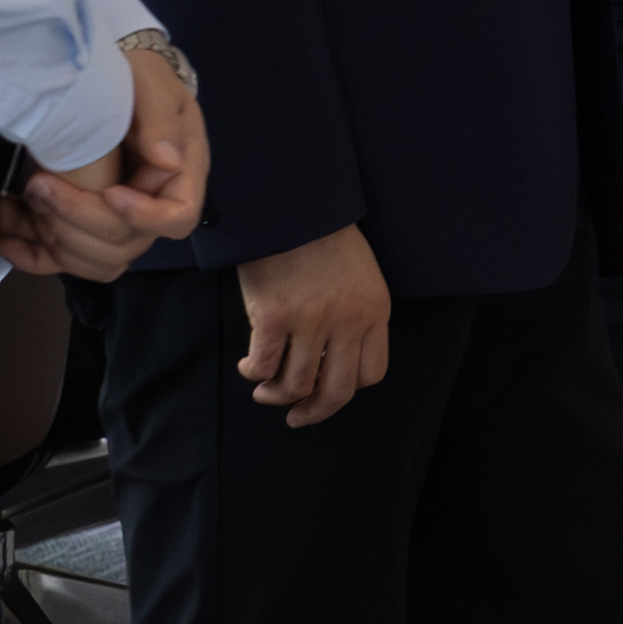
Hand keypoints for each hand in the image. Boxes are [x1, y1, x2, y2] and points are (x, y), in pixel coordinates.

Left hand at [0, 36, 210, 280]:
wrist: (115, 79)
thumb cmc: (141, 79)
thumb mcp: (153, 85)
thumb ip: (160, 119)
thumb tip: (167, 159)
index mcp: (180, 175)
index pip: (177, 217)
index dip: (145, 217)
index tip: (110, 192)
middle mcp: (151, 206)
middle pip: (126, 244)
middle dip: (79, 219)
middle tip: (40, 185)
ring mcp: (117, 222)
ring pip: (95, 261)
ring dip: (54, 240)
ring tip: (22, 201)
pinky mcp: (82, 227)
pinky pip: (64, 260)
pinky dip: (33, 256)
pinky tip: (8, 235)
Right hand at [234, 223, 392, 427]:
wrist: (293, 206)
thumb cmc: (324, 239)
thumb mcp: (360, 277)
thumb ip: (355, 316)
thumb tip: (332, 359)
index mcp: (374, 311)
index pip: (372, 373)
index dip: (347, 388)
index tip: (328, 389)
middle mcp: (348, 321)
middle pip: (338, 391)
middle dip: (314, 412)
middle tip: (297, 417)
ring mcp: (311, 320)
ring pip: (296, 385)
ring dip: (277, 396)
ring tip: (265, 391)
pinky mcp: (274, 316)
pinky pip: (263, 365)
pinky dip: (253, 373)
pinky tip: (248, 367)